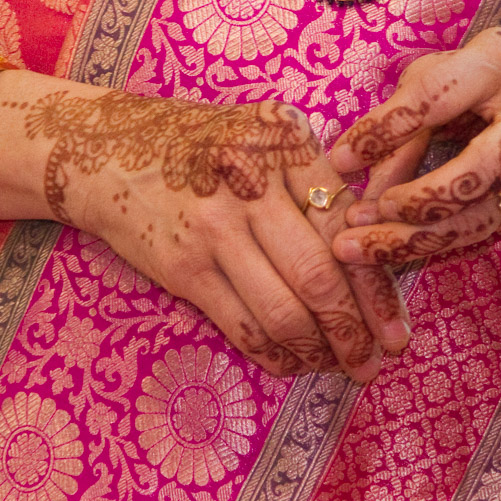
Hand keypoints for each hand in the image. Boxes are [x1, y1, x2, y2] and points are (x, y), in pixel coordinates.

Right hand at [0, 81, 409, 381]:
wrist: (103, 151)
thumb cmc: (199, 146)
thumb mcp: (260, 135)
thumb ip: (313, 179)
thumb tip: (371, 252)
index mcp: (285, 140)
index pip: (347, 225)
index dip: (378, 285)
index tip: (397, 326)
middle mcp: (251, 180)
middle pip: (321, 274)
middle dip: (356, 331)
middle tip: (374, 361)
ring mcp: (213, 227)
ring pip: (285, 309)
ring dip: (318, 351)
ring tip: (337, 366)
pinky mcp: (183, 267)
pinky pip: (242, 325)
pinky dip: (273, 354)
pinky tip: (290, 362)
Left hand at [327, 27, 500, 267]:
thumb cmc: (482, 81)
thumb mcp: (438, 79)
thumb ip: (401, 124)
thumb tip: (353, 177)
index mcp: (499, 63)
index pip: (435, 100)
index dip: (384, 132)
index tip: (339, 161)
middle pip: (475, 172)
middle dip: (413, 201)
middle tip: (357, 217)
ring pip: (479, 217)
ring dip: (413, 239)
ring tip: (358, 247)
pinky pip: (482, 231)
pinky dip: (433, 243)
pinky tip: (391, 248)